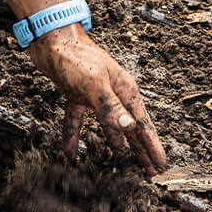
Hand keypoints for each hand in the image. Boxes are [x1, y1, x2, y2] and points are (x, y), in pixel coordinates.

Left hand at [29, 23, 166, 173]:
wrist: (51, 39)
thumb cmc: (75, 56)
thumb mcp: (94, 83)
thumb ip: (110, 106)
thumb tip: (129, 127)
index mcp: (124, 90)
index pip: (142, 123)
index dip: (152, 145)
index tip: (161, 164)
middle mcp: (113, 94)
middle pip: (129, 127)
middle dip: (140, 149)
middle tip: (149, 171)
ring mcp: (94, 95)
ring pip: (108, 125)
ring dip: (115, 144)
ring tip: (121, 164)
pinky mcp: (76, 95)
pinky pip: (77, 120)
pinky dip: (74, 135)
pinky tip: (71, 151)